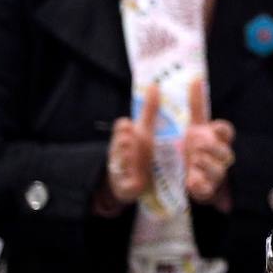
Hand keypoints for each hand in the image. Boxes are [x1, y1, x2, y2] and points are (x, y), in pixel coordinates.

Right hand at [107, 84, 158, 203]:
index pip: (122, 132)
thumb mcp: (144, 130)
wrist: (129, 181)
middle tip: (129, 137)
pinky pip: (128, 186)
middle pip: (118, 149)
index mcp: (125, 139)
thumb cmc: (138, 150)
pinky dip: (131, 185)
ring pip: (121, 167)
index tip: (127, 124)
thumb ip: (149, 109)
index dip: (123, 130)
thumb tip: (153, 85)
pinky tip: (137, 184)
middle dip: (122, 144)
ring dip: (126, 162)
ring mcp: (121, 171)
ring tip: (132, 158)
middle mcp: (120, 154)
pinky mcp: (126, 188)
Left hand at [184, 79, 235, 202]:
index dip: (220, 130)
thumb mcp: (195, 126)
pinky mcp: (208, 190)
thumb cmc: (196, 148)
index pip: (225, 131)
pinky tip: (190, 180)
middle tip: (197, 145)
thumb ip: (197, 105)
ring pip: (218, 169)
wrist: (192, 178)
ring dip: (205, 164)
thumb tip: (196, 78)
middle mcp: (220, 156)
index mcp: (217, 139)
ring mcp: (216, 174)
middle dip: (211, 147)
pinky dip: (199, 183)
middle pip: (224, 151)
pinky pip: (207, 187)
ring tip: (193, 161)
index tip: (211, 128)